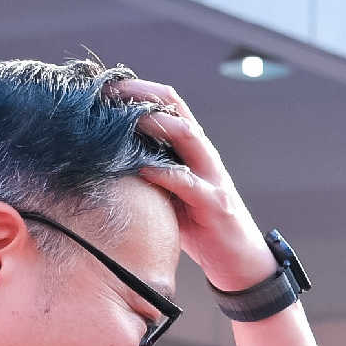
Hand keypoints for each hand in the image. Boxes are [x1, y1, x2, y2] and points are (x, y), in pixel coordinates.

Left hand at [110, 76, 274, 294]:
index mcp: (192, 150)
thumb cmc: (200, 227)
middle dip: (141, 95)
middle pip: (175, 108)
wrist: (240, 261)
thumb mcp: (171, 192)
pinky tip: (141, 168)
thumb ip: (150, 171)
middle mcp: (204, 155)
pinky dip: (162, 173)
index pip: (168, 104)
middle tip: (107, 89)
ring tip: (123, 117)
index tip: (105, 84)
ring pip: (186, 134)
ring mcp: (212, 177)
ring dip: (154, 121)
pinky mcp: (214, 203)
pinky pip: (187, 182)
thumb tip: (106, 160)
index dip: (137, 89)